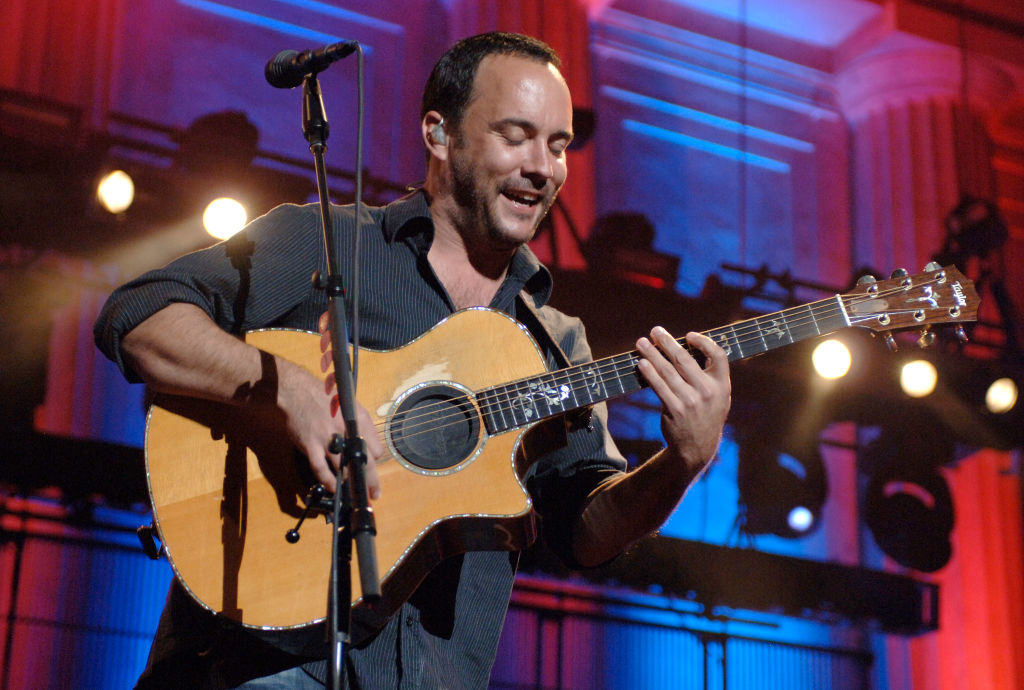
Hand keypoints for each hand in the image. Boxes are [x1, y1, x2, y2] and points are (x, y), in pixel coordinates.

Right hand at [306, 311, 383, 497]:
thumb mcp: (350, 405)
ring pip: (344, 468)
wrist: (297, 391)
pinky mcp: (311, 445)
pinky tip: (333, 489)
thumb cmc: (324, 397)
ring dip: (351, 484)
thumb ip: (361, 425)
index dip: (374, 461)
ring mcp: (328, 439)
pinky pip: (321, 469)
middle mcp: (347, 430)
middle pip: (364, 462)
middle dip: (371, 482)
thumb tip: (371, 447)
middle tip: (375, 495)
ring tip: (355, 496)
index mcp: (359, 420)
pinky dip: (328, 481)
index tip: (371, 468)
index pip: (375, 449)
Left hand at [636, 326, 730, 474]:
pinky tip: (641, 363)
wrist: (697, 448)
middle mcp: (708, 391)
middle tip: (655, 331)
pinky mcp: (674, 409)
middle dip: (667, 342)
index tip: (688, 335)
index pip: (718, 355)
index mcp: (723, 385)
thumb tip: (687, 348)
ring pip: (668, 371)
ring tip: (641, 343)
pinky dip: (649, 373)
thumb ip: (710, 376)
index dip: (704, 342)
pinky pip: (659, 386)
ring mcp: (691, 401)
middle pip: (685, 359)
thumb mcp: (719, 398)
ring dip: (652, 354)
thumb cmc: (705, 416)